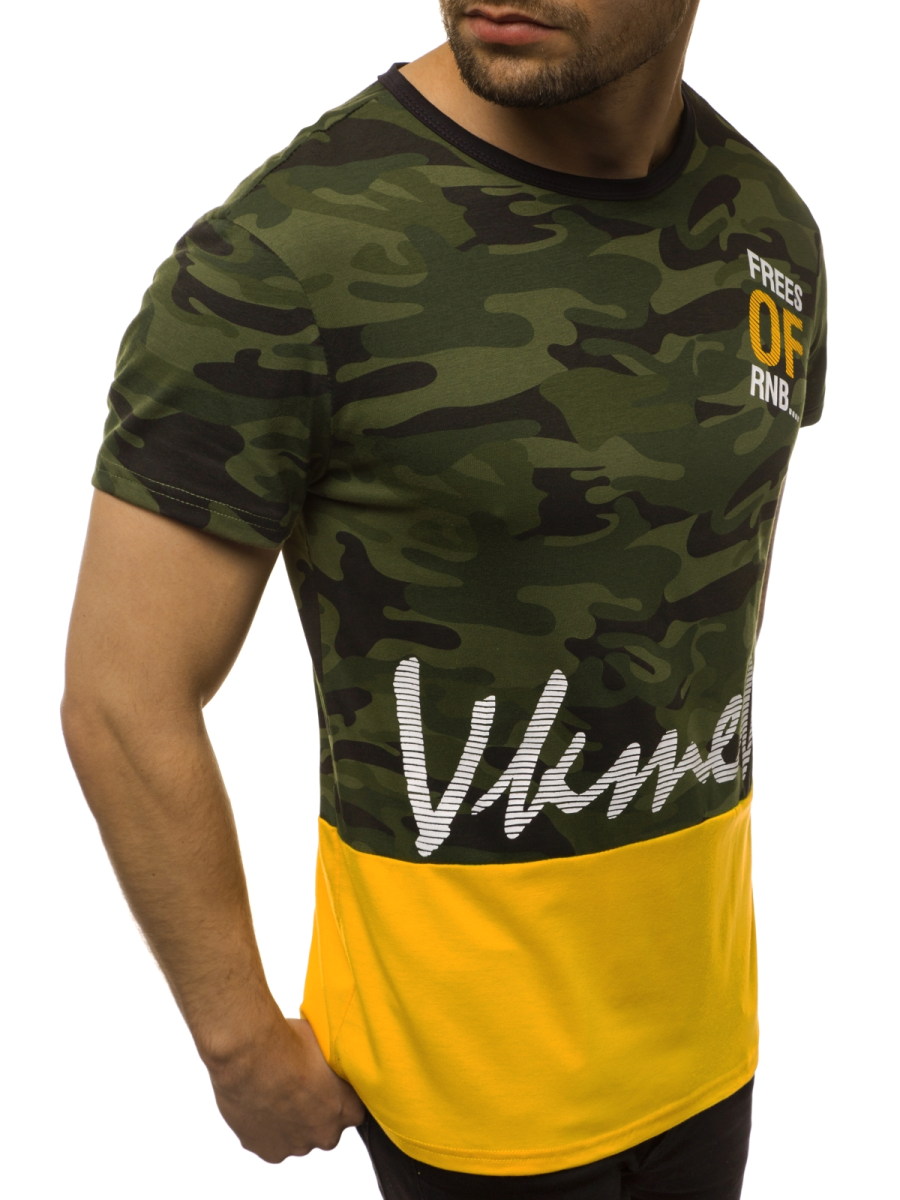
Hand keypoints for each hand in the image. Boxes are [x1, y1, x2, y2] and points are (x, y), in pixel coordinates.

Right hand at [208, 1017, 365, 1161]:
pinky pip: (272, 1143)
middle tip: (298, 1085)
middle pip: (326, 1126)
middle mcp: (325, 1134)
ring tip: (274, 1091)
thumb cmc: (288, 1043)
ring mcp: (296, 1146)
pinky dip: (267, 1129)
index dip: (339, 1093)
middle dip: (315, 1111)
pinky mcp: (269, 1151)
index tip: (326, 1080)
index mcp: (346, 1108)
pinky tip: (259, 1103)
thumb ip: (333, 1063)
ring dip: (291, 1120)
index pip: (353, 1108)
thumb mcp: (324, 1044)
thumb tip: (332, 1058)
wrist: (249, 1057)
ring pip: (298, 1136)